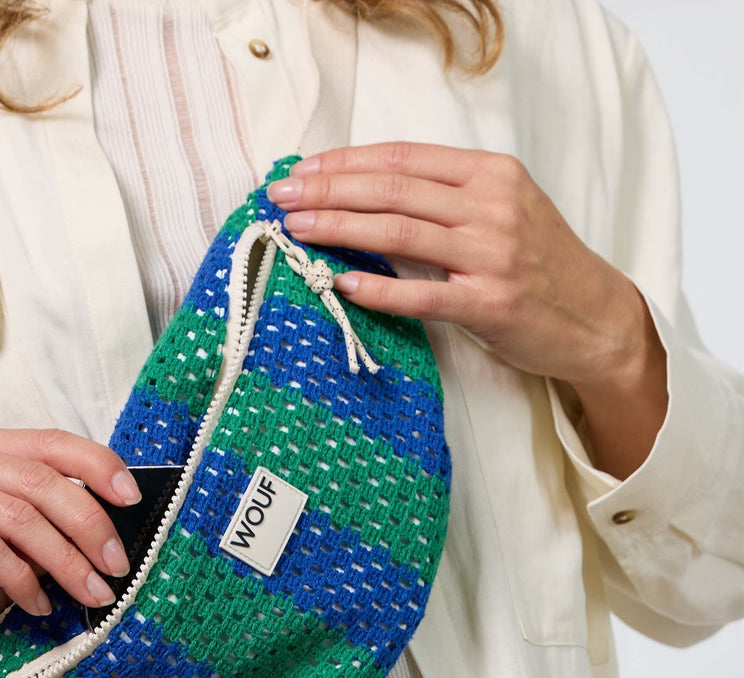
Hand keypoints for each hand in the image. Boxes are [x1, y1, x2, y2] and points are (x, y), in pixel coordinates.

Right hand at [0, 426, 140, 674]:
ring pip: (16, 514)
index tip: (134, 500)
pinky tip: (38, 606)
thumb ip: (53, 527)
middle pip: (39, 480)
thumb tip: (119, 530)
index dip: (98, 466)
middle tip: (117, 567)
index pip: (51, 442)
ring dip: (63, 560)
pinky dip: (20, 579)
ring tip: (90, 594)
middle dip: (89, 526)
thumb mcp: (17, 550)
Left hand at [267, 142, 653, 391]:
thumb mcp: (501, 209)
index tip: (302, 171)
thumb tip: (365, 194)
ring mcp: (492, 254)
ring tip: (298, 231)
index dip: (345, 162)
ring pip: (400, 233)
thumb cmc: (539, 263)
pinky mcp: (490, 303)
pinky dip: (379, 290)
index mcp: (490, 174)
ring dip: (341, 229)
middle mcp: (492, 205)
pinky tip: (342, 286)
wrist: (597, 316)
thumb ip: (445, 196)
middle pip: (392, 190)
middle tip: (282, 197)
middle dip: (328, 190)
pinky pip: (422, 295)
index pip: (402, 159)